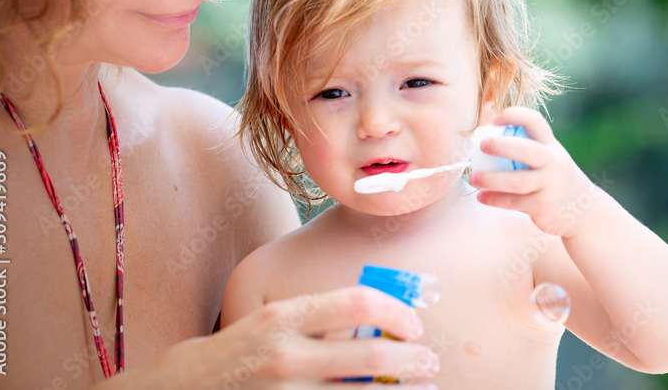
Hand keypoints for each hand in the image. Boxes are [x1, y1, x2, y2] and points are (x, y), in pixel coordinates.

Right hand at [96, 288, 439, 388]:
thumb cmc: (235, 354)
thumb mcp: (270, 324)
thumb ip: (316, 321)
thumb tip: (380, 318)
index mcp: (282, 318)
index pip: (356, 303)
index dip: (396, 311)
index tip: (414, 323)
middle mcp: (284, 357)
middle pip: (368, 359)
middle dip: (411, 362)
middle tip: (431, 363)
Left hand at [469, 106, 598, 238]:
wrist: (583, 210)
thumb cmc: (554, 177)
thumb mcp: (549, 156)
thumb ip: (526, 144)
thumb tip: (487, 122)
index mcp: (551, 145)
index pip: (535, 122)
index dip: (515, 116)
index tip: (496, 120)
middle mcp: (553, 162)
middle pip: (527, 150)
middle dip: (501, 146)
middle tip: (482, 145)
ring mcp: (549, 185)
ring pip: (517, 181)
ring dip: (492, 179)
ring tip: (474, 178)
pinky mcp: (542, 206)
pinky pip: (514, 202)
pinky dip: (494, 199)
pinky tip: (482, 197)